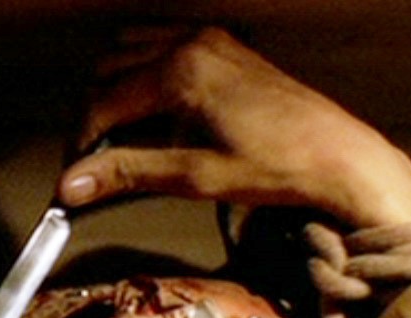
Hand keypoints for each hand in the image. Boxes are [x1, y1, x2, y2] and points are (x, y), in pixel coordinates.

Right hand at [57, 27, 410, 227]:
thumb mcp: (195, 176)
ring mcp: (211, 40)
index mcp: (180, 72)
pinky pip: (164, 42)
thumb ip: (128, 172)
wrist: (339, 157)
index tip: (75, 176)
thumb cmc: (277, 167)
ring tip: (120, 135)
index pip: (103, 102)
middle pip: (109, 70)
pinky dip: (145, 69)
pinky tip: (154, 109)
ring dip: (115, 87)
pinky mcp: (227, 47)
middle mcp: (191, 43)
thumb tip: (71, 185)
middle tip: (94, 159)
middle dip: (94, 113)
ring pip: (132, 49)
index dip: (82, 142)